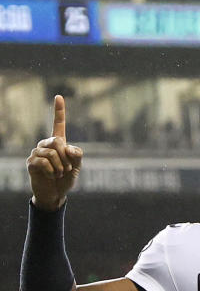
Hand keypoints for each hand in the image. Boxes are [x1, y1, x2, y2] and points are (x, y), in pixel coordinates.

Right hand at [27, 95, 83, 210]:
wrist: (55, 194)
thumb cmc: (66, 179)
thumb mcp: (78, 167)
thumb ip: (77, 155)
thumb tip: (67, 146)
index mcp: (58, 142)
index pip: (58, 124)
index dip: (59, 111)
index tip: (59, 96)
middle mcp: (45, 144)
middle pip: (57, 141)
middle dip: (67, 157)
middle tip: (68, 169)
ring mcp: (36, 153)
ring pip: (51, 153)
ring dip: (61, 167)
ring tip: (60, 174)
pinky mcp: (31, 162)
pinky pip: (44, 163)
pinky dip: (53, 172)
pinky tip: (52, 176)